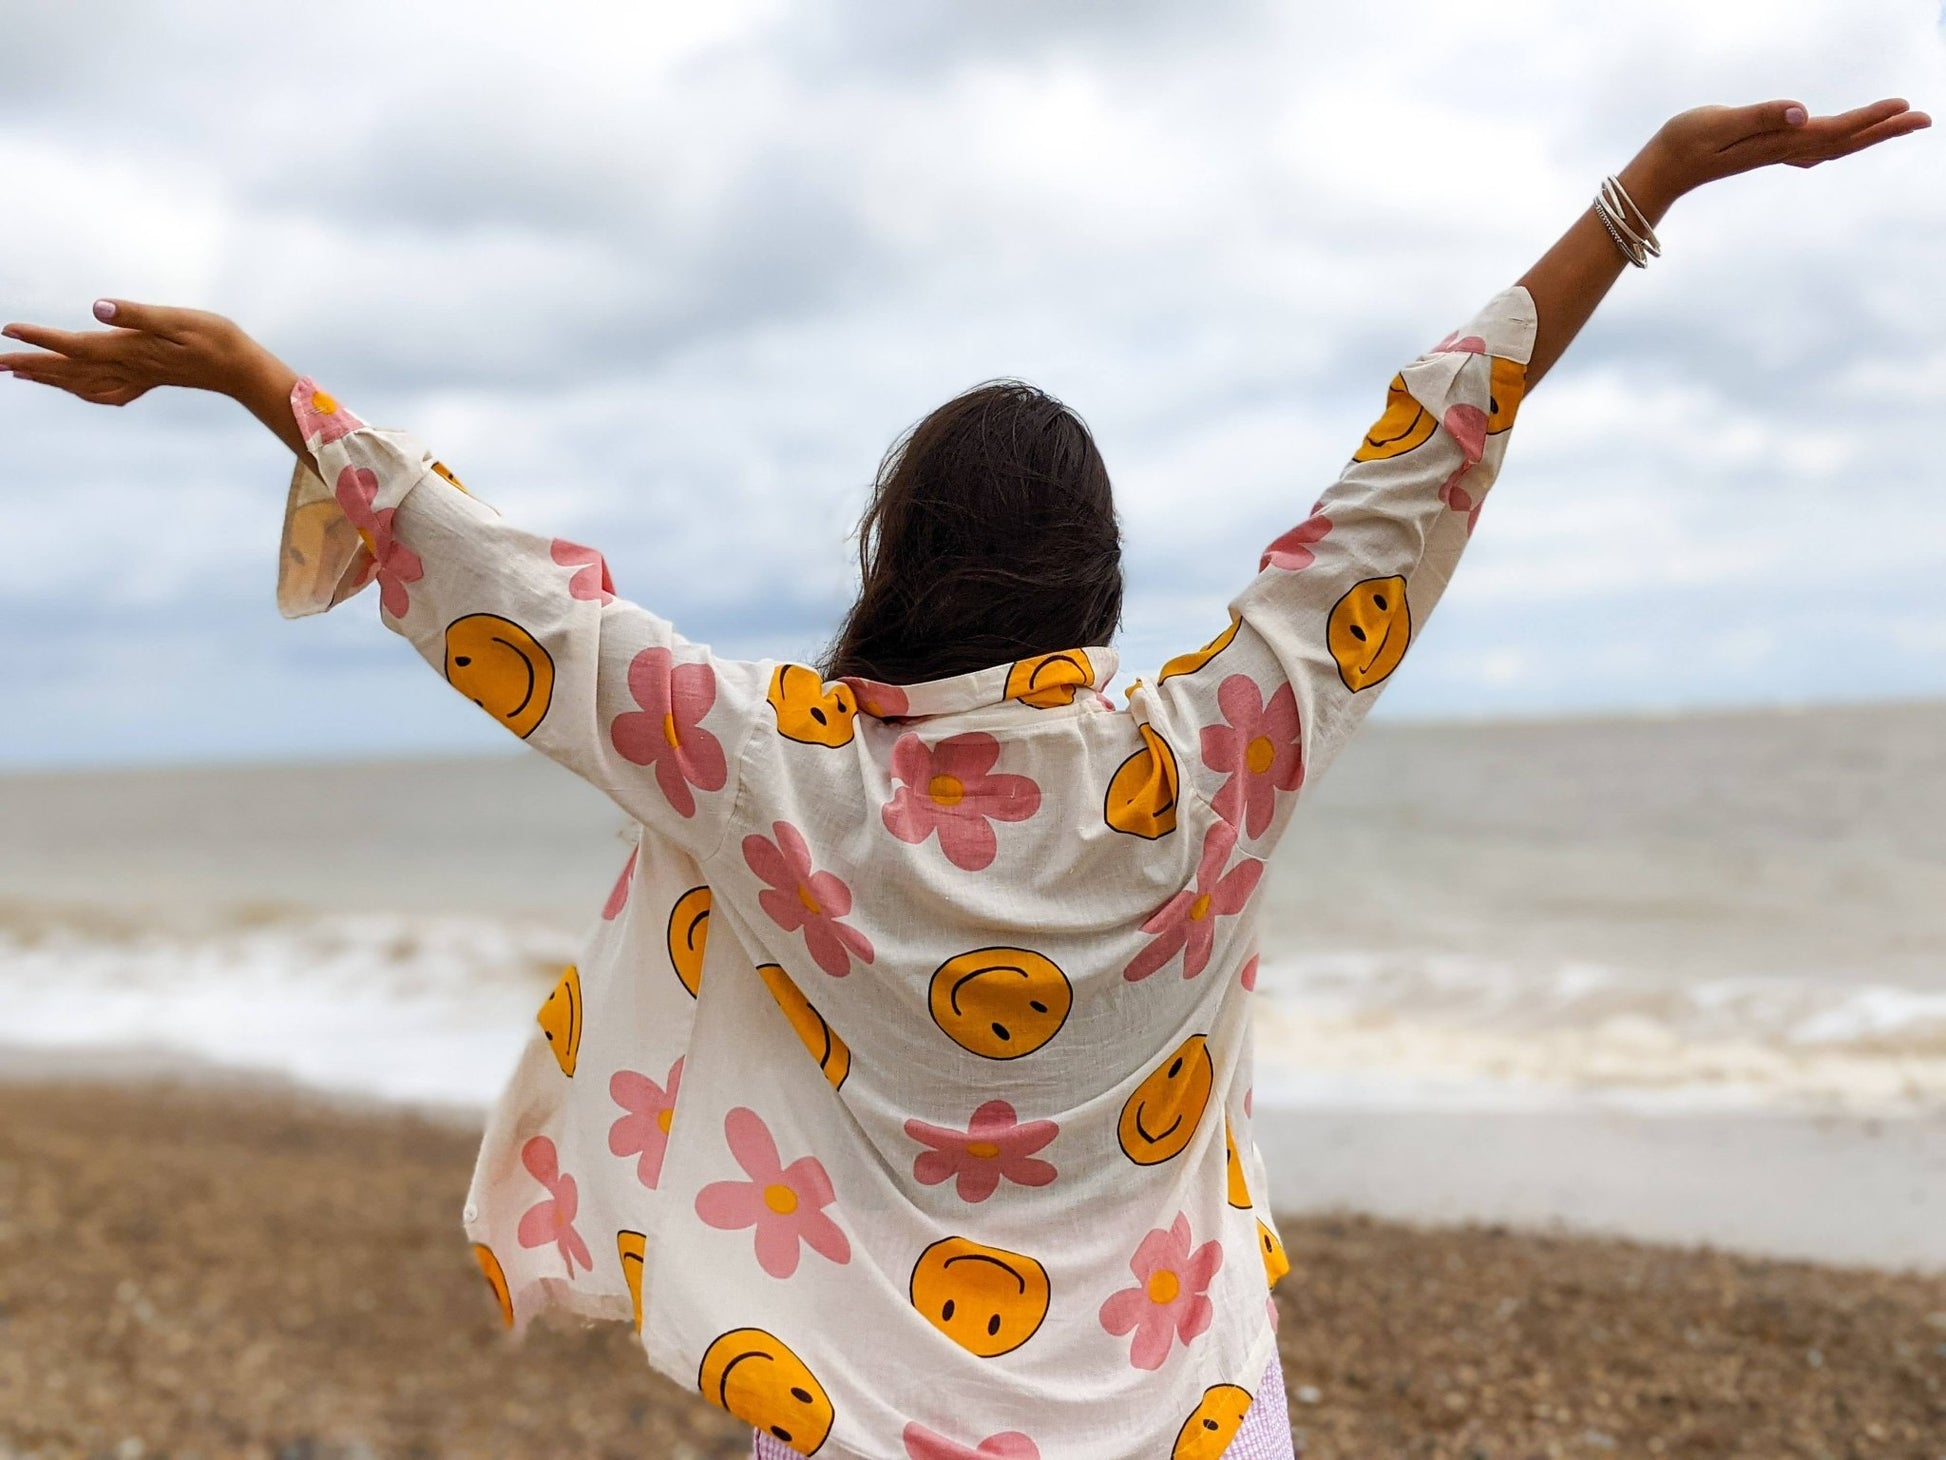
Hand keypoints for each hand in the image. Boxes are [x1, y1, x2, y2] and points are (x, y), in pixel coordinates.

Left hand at [0, 298, 251, 405]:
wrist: (243, 370)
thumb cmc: (216, 338)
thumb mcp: (178, 318)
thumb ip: (136, 314)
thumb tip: (98, 309)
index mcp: (131, 350)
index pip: (75, 346)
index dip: (40, 339)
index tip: (7, 330)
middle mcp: (129, 368)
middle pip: (69, 370)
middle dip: (30, 365)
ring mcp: (137, 377)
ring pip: (82, 384)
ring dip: (48, 378)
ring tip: (18, 373)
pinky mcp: (147, 379)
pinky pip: (104, 392)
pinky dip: (80, 391)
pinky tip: (71, 388)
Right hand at [1642, 97, 1930, 201]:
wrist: (1661, 169)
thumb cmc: (1685, 141)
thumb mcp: (1721, 122)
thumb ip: (1762, 116)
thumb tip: (1803, 113)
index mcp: (1777, 143)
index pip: (1833, 130)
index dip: (1869, 119)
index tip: (1904, 107)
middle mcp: (1782, 151)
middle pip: (1844, 141)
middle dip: (1885, 129)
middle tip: (1924, 118)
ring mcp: (1775, 154)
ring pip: (1834, 145)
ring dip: (1868, 135)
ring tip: (1899, 123)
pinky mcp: (1766, 151)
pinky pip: (1815, 147)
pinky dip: (1840, 141)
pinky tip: (1844, 140)